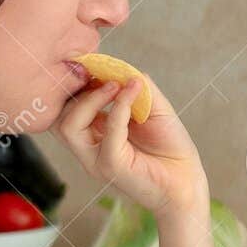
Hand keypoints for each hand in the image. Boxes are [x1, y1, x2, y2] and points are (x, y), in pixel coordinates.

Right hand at [53, 70, 207, 216]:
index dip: (76, 85)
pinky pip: (107, 131)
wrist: (187, 180)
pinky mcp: (111, 166)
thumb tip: (120, 67)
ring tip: (117, 86)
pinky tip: (134, 93)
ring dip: (91, 98)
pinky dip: (120, 107)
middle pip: (59, 117)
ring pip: (68, 126)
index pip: (65, 109)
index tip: (97, 67)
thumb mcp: (152, 107)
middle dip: (78, 91)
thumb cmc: (169, 148)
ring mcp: (96, 160)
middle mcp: (89, 149)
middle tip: (108, 79)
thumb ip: (135, 86)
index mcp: (93, 135)